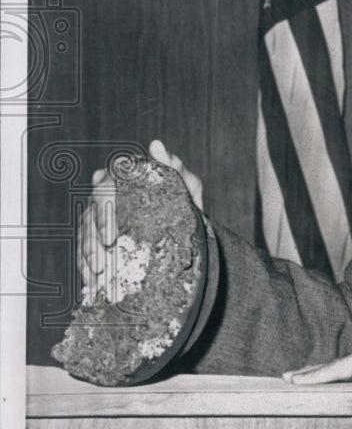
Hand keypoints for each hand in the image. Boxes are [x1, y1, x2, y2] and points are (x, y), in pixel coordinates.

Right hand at [77, 139, 203, 296]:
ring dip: (88, 255)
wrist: (190, 240)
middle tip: (104, 258)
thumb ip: (174, 169)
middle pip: (90, 214)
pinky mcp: (97, 242)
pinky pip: (84, 254)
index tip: (111, 234)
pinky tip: (93, 283)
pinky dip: (86, 269)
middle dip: (93, 238)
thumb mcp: (187, 190)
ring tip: (99, 275)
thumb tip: (156, 145)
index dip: (103, 208)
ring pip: (84, 235)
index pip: (104, 186)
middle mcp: (107, 199)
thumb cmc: (187, 209)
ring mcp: (99, 221)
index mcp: (124, 182)